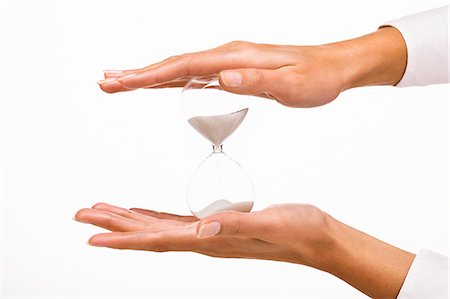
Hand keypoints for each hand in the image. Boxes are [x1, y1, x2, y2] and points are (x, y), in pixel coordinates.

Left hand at [75, 202, 413, 297]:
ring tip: (105, 211)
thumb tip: (203, 229)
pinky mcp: (220, 225)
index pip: (159, 241)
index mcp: (213, 241)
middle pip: (150, 234)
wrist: (318, 237)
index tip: (93, 235)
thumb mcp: (270, 224)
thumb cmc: (299, 230)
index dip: (125, 238)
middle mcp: (206, 241)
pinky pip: (178, 222)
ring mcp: (212, 235)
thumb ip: (236, 226)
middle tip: (83, 214)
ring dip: (131, 220)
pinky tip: (146, 214)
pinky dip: (156, 217)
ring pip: (160, 227)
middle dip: (115, 225)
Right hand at [97, 27, 405, 107]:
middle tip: (106, 83)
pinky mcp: (234, 70)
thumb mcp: (293, 85)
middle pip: (174, 64)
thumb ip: (258, 82)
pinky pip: (196, 75)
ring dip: (150, 77)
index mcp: (236, 58)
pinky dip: (173, 80)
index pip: (184, 67)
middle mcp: (228, 56)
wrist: (333, 67)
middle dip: (138, 75)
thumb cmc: (316, 78)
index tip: (121, 83)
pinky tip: (162, 84)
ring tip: (122, 82)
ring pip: (181, 69)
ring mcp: (229, 62)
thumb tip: (222, 77)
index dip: (149, 76)